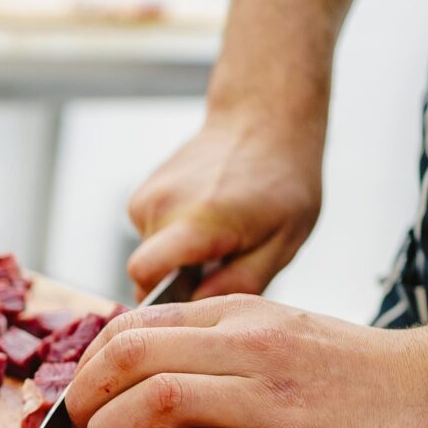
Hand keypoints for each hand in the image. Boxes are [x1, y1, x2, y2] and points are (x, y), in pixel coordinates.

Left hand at [61, 296, 427, 427]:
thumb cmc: (368, 377)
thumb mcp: (288, 336)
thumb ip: (224, 346)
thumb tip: (147, 374)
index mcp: (245, 314)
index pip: (139, 325)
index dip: (89, 363)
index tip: (74, 395)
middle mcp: (251, 347)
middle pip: (132, 356)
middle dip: (82, 395)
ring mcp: (269, 399)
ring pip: (154, 400)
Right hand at [124, 110, 324, 297]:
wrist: (262, 122)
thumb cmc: (282, 181)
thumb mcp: (283, 241)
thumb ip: (241, 281)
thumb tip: (200, 305)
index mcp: (198, 220)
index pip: (144, 275)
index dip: (162, 299)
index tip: (194, 299)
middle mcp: (163, 204)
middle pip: (145, 270)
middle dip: (175, 279)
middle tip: (218, 266)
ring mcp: (149, 193)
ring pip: (148, 252)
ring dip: (177, 256)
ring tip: (217, 236)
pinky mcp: (144, 189)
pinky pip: (149, 232)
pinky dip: (173, 235)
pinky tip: (205, 218)